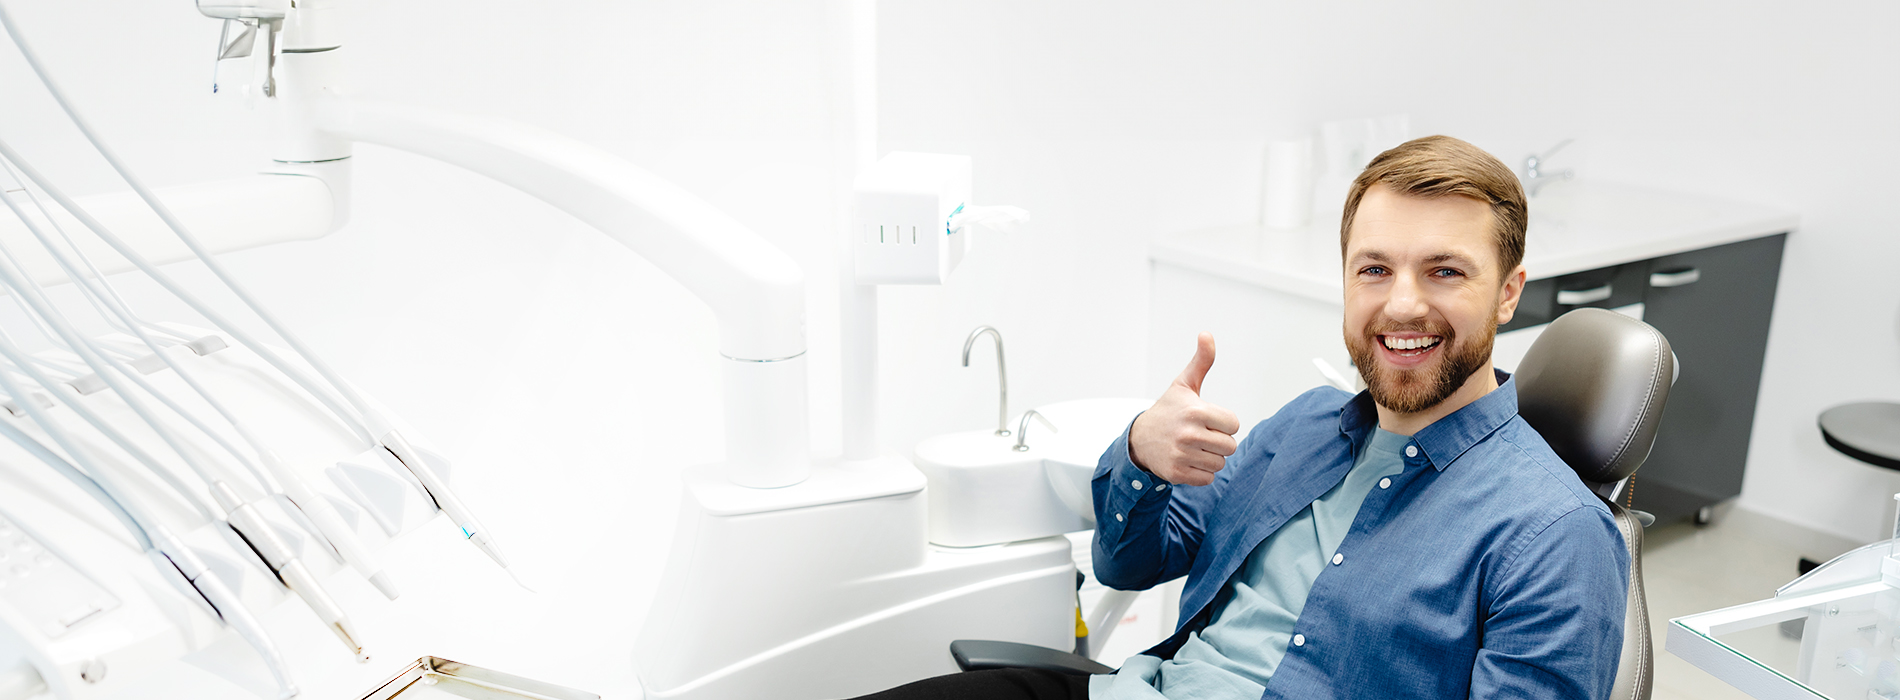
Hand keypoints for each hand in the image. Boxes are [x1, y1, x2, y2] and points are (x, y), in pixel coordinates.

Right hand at [1130, 333, 1240, 485]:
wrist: (1139, 440)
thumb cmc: (1167, 411)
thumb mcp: (1184, 385)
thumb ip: (1201, 361)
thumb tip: (1206, 334)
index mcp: (1195, 411)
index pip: (1233, 424)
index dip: (1223, 423)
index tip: (1208, 420)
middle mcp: (1188, 434)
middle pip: (1229, 446)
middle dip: (1218, 442)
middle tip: (1201, 435)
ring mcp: (1182, 455)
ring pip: (1219, 463)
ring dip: (1210, 457)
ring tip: (1193, 447)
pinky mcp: (1177, 474)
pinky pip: (1207, 479)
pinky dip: (1201, 473)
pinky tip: (1188, 460)